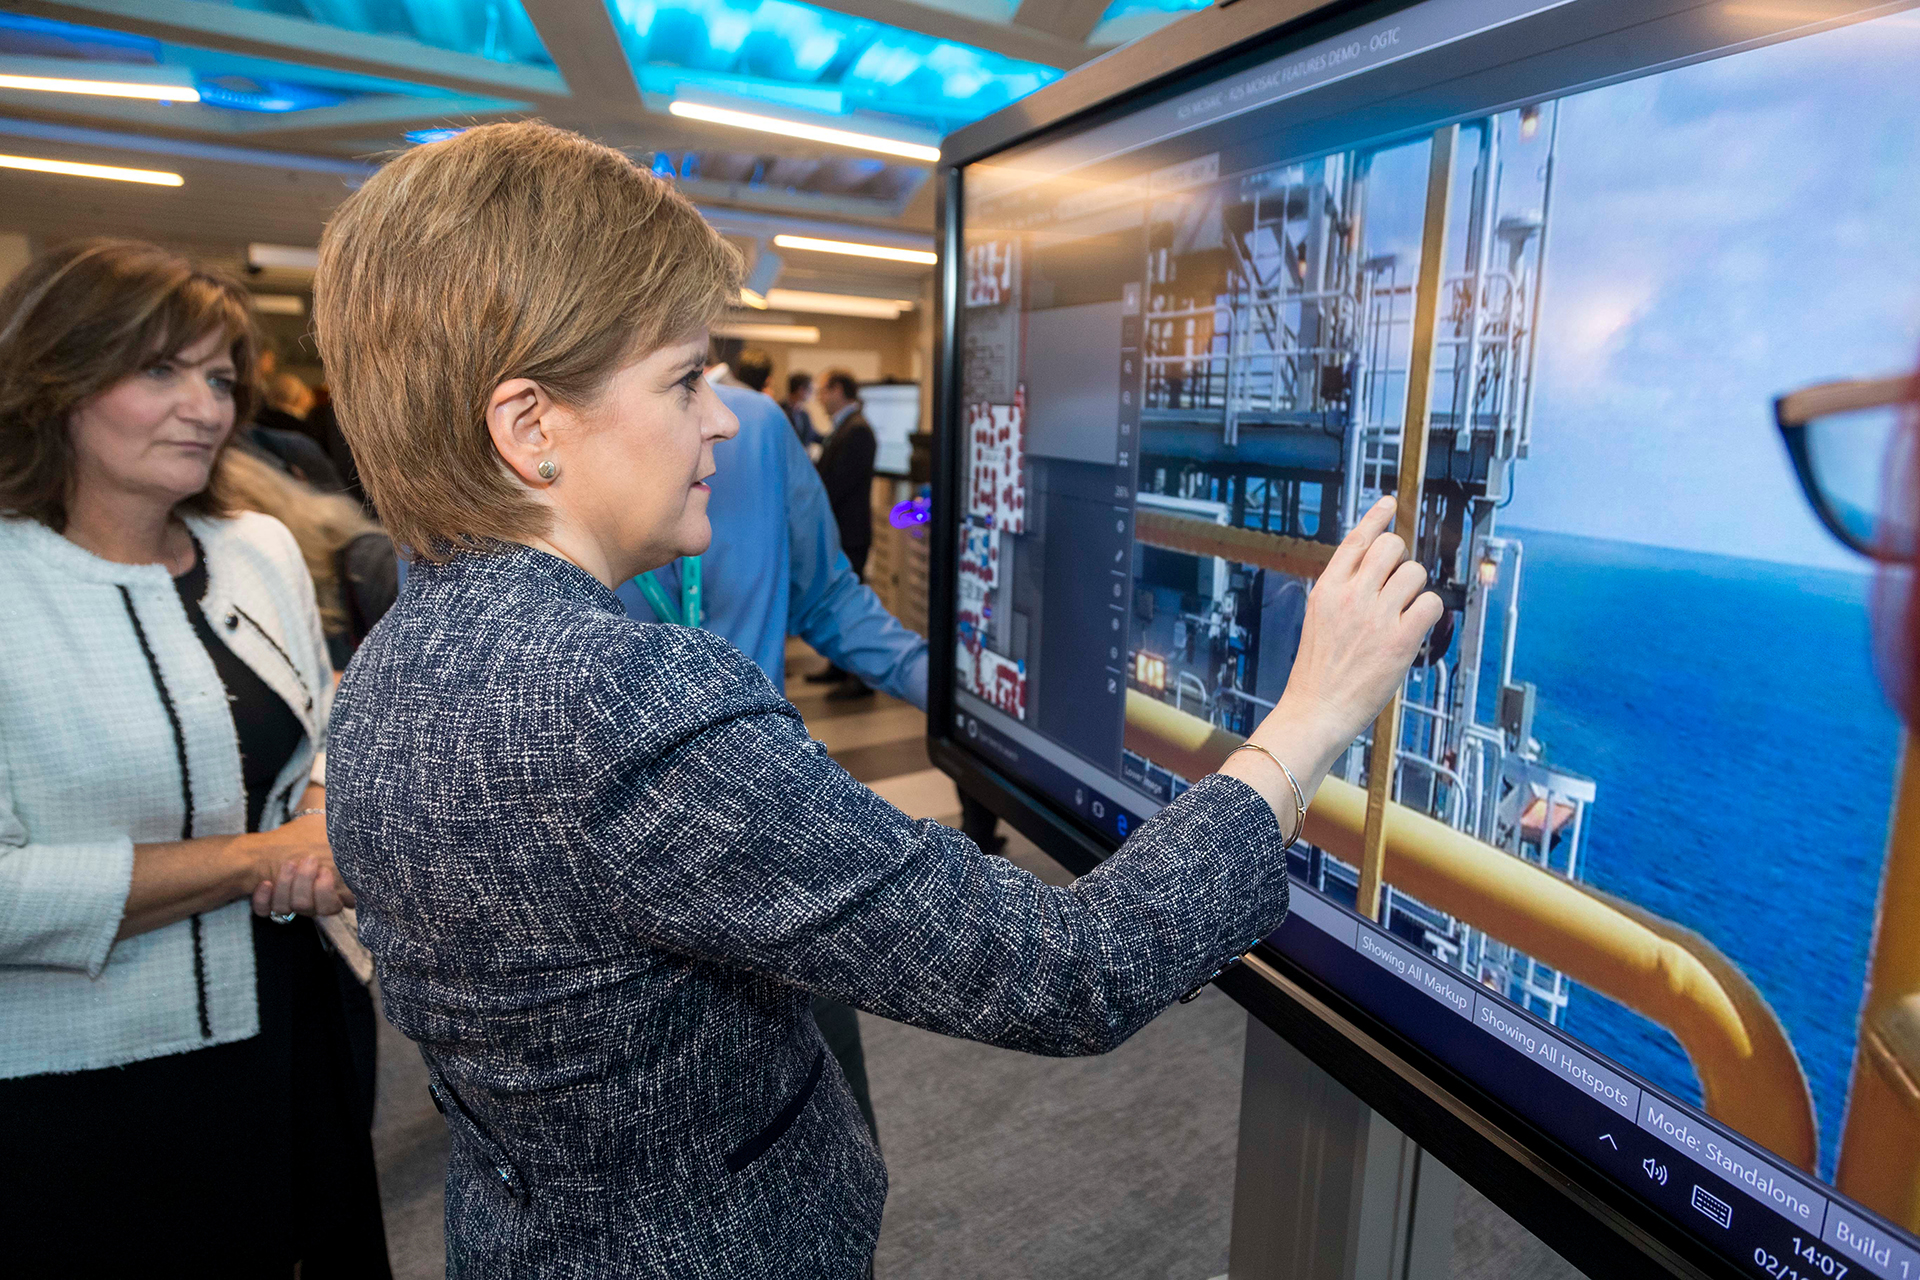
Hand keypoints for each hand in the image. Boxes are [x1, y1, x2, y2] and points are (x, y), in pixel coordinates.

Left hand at [249, 811, 353, 918]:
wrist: (279, 834)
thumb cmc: (309, 832)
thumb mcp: (328, 828)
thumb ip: (345, 834)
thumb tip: (359, 827)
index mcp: (334, 886)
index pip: (337, 904)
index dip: (330, 893)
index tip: (325, 870)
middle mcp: (315, 899)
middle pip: (319, 908)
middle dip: (311, 886)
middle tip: (308, 860)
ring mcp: (293, 903)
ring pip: (293, 909)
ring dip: (289, 887)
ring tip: (288, 863)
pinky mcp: (269, 904)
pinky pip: (266, 912)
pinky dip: (264, 900)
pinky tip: (264, 883)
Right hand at [1256, 496, 1443, 761]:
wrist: (1314, 711)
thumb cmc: (1317, 672)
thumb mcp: (1319, 619)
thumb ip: (1343, 591)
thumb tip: (1377, 569)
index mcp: (1327, 588)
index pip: (1357, 539)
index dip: (1376, 517)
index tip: (1390, 502)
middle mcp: (1351, 595)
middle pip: (1392, 547)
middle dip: (1401, 559)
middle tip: (1397, 584)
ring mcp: (1376, 616)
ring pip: (1415, 572)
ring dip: (1415, 590)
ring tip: (1402, 613)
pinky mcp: (1399, 639)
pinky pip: (1430, 604)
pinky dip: (1427, 614)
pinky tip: (1414, 629)